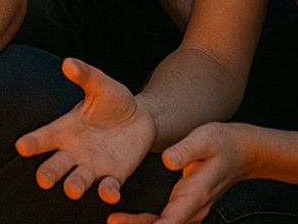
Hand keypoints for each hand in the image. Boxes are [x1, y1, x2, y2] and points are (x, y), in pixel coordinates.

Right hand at [15, 57, 155, 203]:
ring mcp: (93, 166)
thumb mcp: (100, 84)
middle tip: (43, 180)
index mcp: (65, 129)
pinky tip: (110, 193)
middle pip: (56, 165)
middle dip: (49, 173)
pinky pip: (108, 188)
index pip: (43, 137)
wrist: (140, 118)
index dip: (32, 143)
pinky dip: (108, 192)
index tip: (21, 147)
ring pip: (79, 180)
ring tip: (72, 189)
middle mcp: (74, 151)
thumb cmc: (113, 99)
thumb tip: (68, 63)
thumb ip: (85, 75)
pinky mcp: (114, 176)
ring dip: (75, 185)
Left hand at [107, 122, 252, 223]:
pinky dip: (151, 222)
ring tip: (115, 221)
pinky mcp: (189, 205)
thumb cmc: (221, 142)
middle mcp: (195, 206)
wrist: (242, 151)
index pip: (174, 218)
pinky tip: (132, 219)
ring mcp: (192, 208)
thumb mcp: (203, 139)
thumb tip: (167, 161)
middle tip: (112, 222)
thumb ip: (185, 151)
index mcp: (197, 193)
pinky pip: (169, 219)